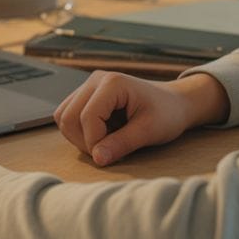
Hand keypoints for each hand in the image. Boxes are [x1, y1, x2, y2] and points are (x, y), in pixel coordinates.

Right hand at [53, 71, 228, 165]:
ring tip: (106, 141)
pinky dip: (80, 132)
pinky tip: (103, 134)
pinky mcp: (86, 95)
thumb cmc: (167, 113)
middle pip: (68, 117)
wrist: (174, 103)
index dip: (95, 142)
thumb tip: (97, 158)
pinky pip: (69, 116)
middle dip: (84, 141)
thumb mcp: (149, 131)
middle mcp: (96, 79)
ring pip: (64, 117)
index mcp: (112, 83)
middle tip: (108, 150)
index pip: (87, 117)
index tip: (112, 155)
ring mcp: (89, 86)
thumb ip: (122, 143)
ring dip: (79, 137)